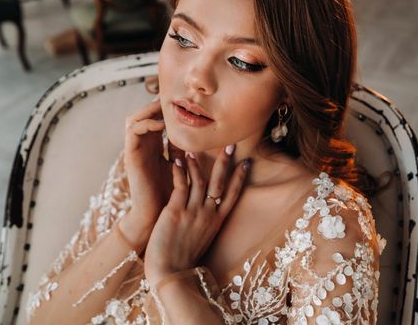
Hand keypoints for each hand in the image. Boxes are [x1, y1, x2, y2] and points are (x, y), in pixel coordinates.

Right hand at [123, 98, 183, 242]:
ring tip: (166, 109)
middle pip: (142, 114)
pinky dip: (146, 124)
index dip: (165, 108)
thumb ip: (183, 151)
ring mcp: (134, 151)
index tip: (182, 102)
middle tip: (173, 100)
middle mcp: (142, 146)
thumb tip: (200, 137)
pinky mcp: (130, 156)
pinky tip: (161, 126)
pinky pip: (132, 131)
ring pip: (133, 118)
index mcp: (153, 147)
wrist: (155, 217)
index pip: (154, 118)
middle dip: (155, 105)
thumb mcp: (180, 168)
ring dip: (148, 111)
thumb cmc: (170, 195)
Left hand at [144, 146, 249, 285]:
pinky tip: (177, 160)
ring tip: (194, 148)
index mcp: (217, 222)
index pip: (232, 194)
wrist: (171, 273)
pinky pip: (181, 186)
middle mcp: (208, 215)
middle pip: (220, 183)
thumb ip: (205, 224)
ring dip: (198, 163)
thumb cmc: (183, 259)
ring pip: (200, 180)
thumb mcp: (202, 240)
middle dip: (226, 163)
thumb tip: (207, 213)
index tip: (246, 162)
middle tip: (230, 145)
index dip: (240, 177)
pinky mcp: (176, 212)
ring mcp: (193, 212)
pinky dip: (180, 171)